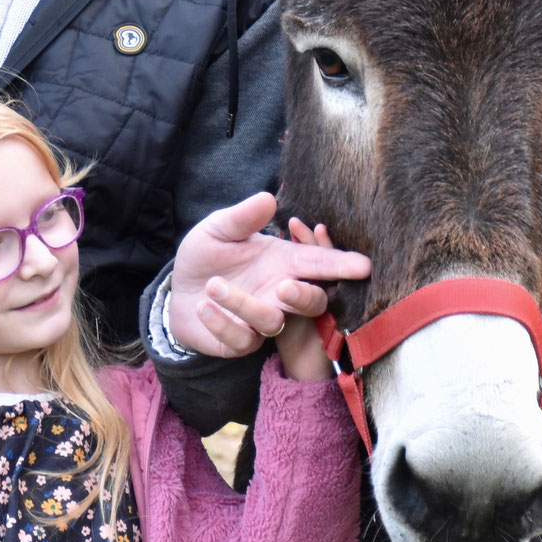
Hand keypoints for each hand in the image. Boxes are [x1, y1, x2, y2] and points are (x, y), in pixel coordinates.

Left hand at [169, 192, 370, 357]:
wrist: (178, 288)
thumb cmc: (208, 255)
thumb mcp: (219, 229)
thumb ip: (243, 217)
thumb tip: (269, 198)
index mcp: (283, 262)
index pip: (318, 264)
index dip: (342, 265)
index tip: (364, 266)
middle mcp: (278, 293)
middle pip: (311, 302)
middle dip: (305, 296)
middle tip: (285, 286)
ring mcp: (261, 320)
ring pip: (272, 321)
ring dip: (244, 305)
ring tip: (213, 286)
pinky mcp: (240, 342)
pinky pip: (241, 339)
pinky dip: (222, 322)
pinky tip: (203, 305)